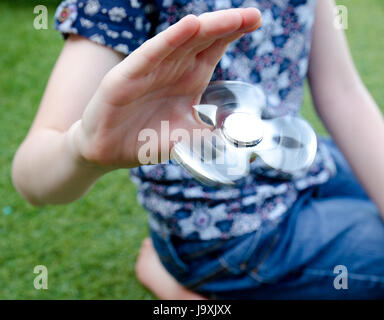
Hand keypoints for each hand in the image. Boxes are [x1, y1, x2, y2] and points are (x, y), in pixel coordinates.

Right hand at [71, 8, 261, 168]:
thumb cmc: (146, 140)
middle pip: (202, 40)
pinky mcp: (126, 77)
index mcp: (188, 80)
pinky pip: (151, 54)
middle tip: (253, 15)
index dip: (233, 34)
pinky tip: (190, 25)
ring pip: (180, 42)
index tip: (256, 21)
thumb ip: (209, 133)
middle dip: (227, 26)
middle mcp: (171, 69)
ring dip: (206, 28)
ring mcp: (149, 70)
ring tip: (232, 18)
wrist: (108, 152)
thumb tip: (236, 134)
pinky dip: (170, 40)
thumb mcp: (185, 138)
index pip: (213, 49)